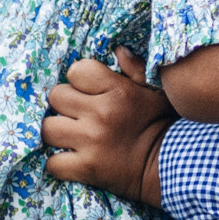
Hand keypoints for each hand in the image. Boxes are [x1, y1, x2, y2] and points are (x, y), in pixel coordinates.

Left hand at [43, 49, 173, 205]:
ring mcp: (91, 142)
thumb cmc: (162, 125)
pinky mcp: (86, 169)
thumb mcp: (155, 92)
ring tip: (70, 135)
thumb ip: (135, 70)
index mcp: (118, 92)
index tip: (89, 92)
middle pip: (57, 97)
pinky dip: (58, 163)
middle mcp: (101, 114)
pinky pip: (52, 163)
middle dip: (65, 105)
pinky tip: (71, 159)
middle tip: (78, 115)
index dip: (80, 81)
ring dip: (57, 132)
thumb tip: (118, 50)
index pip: (77, 71)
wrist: (170, 167)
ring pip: (48, 128)